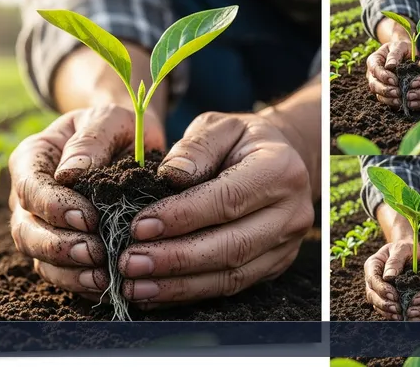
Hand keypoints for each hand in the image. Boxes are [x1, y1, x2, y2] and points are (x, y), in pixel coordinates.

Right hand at [8, 104, 164, 300]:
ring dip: (68, 271)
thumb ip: (90, 141)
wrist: (125, 142)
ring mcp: (39, 224)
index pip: (30, 188)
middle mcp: (27, 195)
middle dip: (58, 246)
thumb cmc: (114, 127)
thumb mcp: (108, 119)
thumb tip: (70, 175)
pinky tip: (106, 284)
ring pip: (38, 257)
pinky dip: (80, 282)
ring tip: (103, 275)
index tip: (87, 218)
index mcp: (32, 158)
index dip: (54, 207)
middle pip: (26, 229)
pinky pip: (60, 273)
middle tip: (94, 252)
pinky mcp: (58, 248)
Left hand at [116, 111, 313, 304]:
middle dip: (174, 259)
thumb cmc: (239, 141)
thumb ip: (196, 146)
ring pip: (230, 277)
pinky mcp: (272, 267)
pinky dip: (188, 294)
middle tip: (129, 263)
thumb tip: (171, 176)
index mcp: (279, 171)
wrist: (281, 161)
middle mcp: (290, 213)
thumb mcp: (218, 126)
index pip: (227, 200)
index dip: (181, 217)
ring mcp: (285, 246)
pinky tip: (153, 294)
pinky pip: (229, 288)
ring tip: (134, 286)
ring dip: (177, 286)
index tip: (140, 226)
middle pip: (230, 247)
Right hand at [363, 240, 419, 319]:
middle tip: (398, 308)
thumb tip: (389, 277)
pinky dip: (389, 312)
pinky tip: (400, 316)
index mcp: (373, 264)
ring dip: (386, 310)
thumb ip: (395, 261)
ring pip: (375, 301)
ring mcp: (376, 286)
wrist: (408, 251)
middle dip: (383, 302)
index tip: (395, 296)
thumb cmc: (405, 248)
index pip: (373, 279)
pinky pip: (382, 305)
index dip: (382, 289)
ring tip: (399, 315)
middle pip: (371, 293)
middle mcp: (371, 276)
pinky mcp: (383, 294)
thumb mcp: (402, 249)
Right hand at [365, 40, 412, 107]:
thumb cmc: (402, 48)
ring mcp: (376, 82)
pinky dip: (391, 101)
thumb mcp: (400, 46)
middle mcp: (372, 72)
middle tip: (397, 92)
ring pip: (377, 92)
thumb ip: (395, 54)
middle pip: (374, 84)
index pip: (375, 69)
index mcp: (374, 60)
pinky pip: (383, 98)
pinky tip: (400, 102)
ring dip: (388, 97)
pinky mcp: (382, 89)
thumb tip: (390, 65)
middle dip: (385, 89)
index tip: (395, 80)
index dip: (383, 76)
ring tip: (399, 99)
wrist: (404, 52)